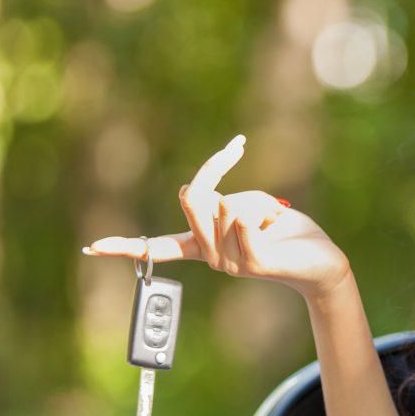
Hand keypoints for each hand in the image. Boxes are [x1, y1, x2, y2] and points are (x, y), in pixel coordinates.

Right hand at [83, 134, 350, 300]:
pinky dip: (257, 214)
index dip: (125, 246)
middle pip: (191, 199)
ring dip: (252, 200)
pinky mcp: (254, 263)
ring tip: (272, 219)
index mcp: (205, 245)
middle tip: (236, 152)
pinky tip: (270, 224)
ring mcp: (231, 264)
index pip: (158, 246)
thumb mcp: (250, 203)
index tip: (92, 248)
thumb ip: (224, 201)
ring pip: (222, 207)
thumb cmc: (285, 230)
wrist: (322, 260)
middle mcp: (212, 257)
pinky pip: (241, 224)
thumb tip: (214, 203)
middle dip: (214, 172)